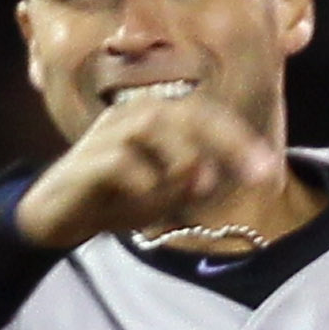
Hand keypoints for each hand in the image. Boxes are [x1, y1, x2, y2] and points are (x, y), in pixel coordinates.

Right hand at [15, 90, 284, 252]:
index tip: (270, 170)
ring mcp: (107, 135)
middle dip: (226, 142)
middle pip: (185, 112)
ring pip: (151, 125)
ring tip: (201, 185)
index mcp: (155, 121)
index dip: (239, 141)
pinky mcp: (86, 161)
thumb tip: (218, 174)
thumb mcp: (166, 195)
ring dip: (182, 156)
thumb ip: (194, 184)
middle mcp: (133, 117)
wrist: (58, 216)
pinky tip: (150, 202)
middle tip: (255, 173)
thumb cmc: (116, 199)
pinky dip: (141, 179)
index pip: (204, 117)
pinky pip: (118, 161)